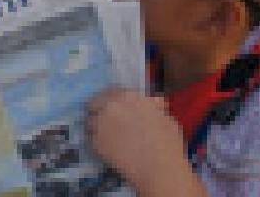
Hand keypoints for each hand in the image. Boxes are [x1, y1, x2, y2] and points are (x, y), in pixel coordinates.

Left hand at [87, 89, 201, 194]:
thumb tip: (151, 101)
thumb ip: (153, 106)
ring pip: (91, 120)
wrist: (161, 169)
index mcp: (128, 96)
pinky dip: (97, 143)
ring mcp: (99, 122)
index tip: (117, 109)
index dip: (114, 100)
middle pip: (96, 103)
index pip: (112, 91)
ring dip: (97, 126)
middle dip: (101, 111)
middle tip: (108, 123)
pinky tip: (109, 150)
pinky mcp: (94, 141)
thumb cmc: (169, 144)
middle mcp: (109, 105)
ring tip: (109, 137)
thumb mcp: (166, 117)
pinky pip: (91, 138)